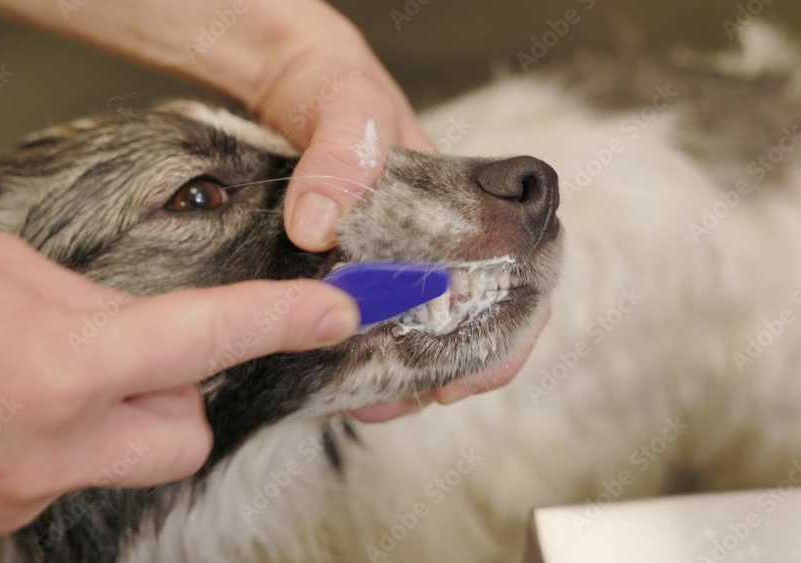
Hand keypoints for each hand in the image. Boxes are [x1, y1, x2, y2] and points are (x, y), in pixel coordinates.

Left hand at [0, 0, 540, 422]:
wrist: (286, 81)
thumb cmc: (338, 88)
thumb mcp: (347, 109)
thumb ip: (340, 156)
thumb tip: (316, 226)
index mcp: (463, 211)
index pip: (515, 281)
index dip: (508, 335)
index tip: (476, 373)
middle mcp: (431, 245)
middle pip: (465, 324)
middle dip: (446, 371)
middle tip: (411, 399)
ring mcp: (386, 263)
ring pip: (410, 334)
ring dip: (398, 375)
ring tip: (370, 400)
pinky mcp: (340, 273)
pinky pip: (357, 323)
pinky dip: (353, 353)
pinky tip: (331, 377)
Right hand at [0, 232, 356, 541]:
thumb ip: (88, 302)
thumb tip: (136, 324)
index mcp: (62, 366)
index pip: (204, 340)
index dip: (279, 323)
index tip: (334, 314)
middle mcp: (53, 446)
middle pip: (184, 436)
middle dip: (178, 395)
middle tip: (131, 355)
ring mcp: (22, 494)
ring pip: (123, 461)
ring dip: (111, 418)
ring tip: (38, 377)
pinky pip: (62, 481)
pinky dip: (57, 443)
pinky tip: (0, 410)